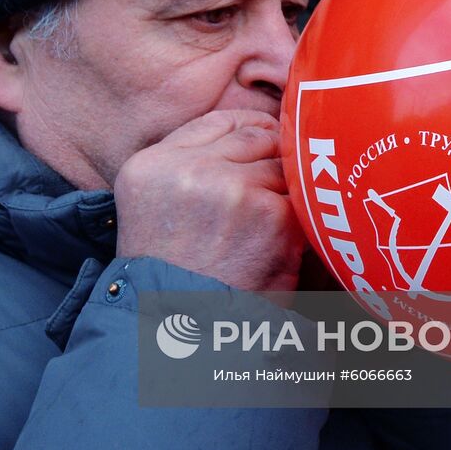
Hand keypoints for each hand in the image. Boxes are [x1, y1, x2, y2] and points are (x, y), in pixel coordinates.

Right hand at [113, 110, 305, 290]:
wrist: (185, 328)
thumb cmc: (169, 271)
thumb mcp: (150, 202)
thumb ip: (187, 159)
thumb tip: (251, 132)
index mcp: (153, 163)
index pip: (220, 121)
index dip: (249, 129)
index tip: (264, 140)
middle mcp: (190, 169)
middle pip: (257, 138)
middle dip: (271, 159)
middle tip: (272, 188)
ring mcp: (234, 189)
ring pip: (282, 167)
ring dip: (283, 191)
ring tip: (265, 226)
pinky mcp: (273, 216)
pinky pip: (300, 199)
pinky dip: (296, 218)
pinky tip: (277, 242)